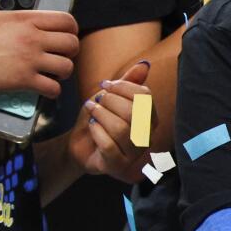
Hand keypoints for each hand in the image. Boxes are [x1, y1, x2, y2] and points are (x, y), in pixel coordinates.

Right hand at [0, 0, 78, 97]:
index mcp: (25, 19)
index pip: (66, 20)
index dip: (70, 28)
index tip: (65, 34)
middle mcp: (33, 38)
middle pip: (72, 44)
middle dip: (70, 51)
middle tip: (61, 55)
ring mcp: (30, 60)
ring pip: (66, 67)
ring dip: (64, 72)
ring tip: (55, 74)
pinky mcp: (24, 80)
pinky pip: (52, 88)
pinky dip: (53, 91)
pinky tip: (47, 89)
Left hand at [71, 60, 151, 180]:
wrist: (80, 146)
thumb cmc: (98, 121)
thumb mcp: (110, 98)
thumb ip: (128, 83)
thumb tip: (145, 64)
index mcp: (150, 119)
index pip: (145, 97)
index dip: (124, 87)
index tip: (105, 85)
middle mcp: (147, 137)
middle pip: (134, 112)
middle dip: (111, 101)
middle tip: (97, 99)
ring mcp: (133, 154)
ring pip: (122, 129)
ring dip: (102, 115)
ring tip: (92, 110)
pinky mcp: (117, 166)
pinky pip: (109, 146)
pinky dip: (97, 131)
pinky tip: (91, 125)